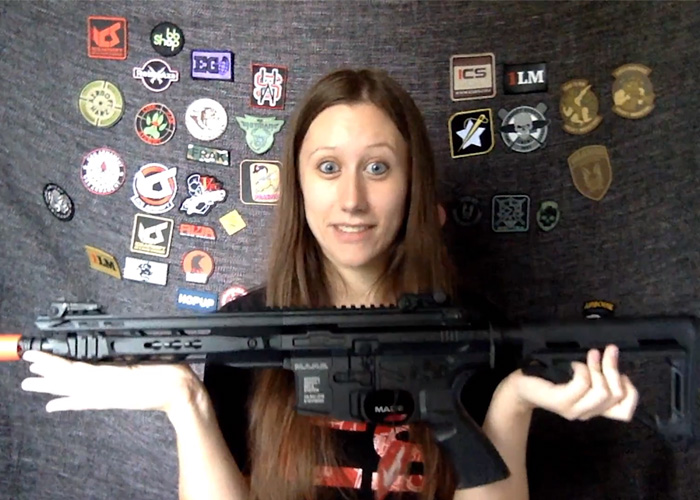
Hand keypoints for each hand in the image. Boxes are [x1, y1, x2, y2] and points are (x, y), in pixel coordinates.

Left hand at [20, 350, 200, 414]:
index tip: (37, 356)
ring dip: (50, 387)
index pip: (73, 369)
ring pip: (73, 390)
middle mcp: (106, 388)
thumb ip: (122, 358)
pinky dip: (68, 404)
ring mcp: (108, 396)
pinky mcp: (112, 401)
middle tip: (28, 366)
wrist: (181, 394)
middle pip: (69, 380)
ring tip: (31, 385)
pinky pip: (84, 404)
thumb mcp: (147, 358)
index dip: (53, 362)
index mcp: (112, 375)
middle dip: (47, 372)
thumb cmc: (171, 374)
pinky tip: (53, 406)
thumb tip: (99, 357)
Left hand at [514, 344, 638, 421]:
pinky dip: (582, 369)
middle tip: (606, 351)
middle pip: (616, 395)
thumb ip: (597, 375)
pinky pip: (582, 384)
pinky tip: (573, 364)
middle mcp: (587, 413)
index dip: (631, 391)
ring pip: (602, 391)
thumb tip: (613, 356)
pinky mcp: (562, 401)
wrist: (522, 387)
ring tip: (590, 355)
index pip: (626, 412)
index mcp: (595, 408)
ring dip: (598, 368)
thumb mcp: (578, 378)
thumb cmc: (550, 378)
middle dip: (614, 368)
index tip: (621, 372)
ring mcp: (575, 409)